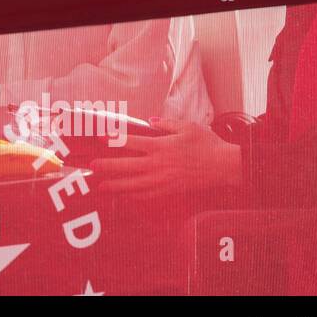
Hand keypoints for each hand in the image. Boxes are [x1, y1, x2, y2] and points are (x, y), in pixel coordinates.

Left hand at [88, 118, 242, 199]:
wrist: (224, 166)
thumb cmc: (207, 144)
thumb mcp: (187, 127)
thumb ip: (166, 124)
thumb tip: (150, 121)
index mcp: (161, 146)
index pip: (131, 142)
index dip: (114, 140)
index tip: (100, 138)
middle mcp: (159, 165)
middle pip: (127, 166)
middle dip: (107, 166)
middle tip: (91, 166)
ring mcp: (164, 180)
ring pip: (134, 185)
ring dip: (115, 185)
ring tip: (100, 186)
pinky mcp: (170, 190)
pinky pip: (148, 195)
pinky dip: (134, 196)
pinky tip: (124, 195)